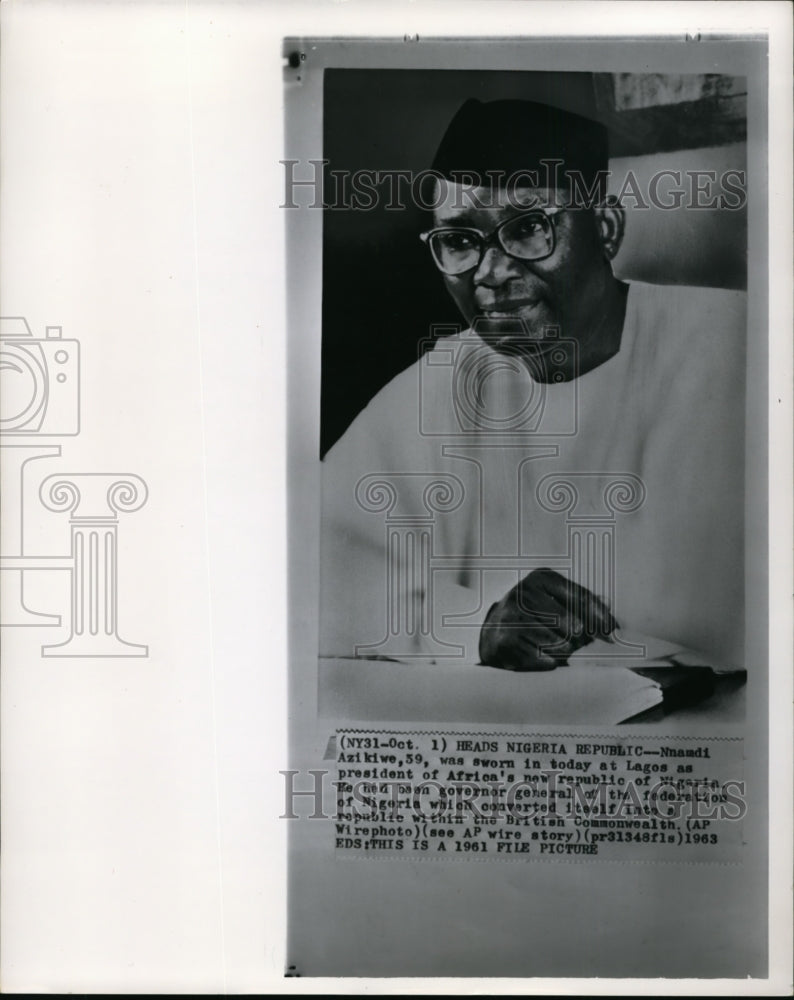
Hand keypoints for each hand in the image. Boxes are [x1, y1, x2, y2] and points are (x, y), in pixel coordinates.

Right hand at [478, 567, 617, 670]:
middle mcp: (523, 593)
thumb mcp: (552, 598)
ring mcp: (512, 617)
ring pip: (560, 644)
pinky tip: (542, 655)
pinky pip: (544, 659)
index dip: (601, 618)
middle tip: (579, 644)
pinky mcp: (505, 640)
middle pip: (572, 624)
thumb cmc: (532, 614)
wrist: (493, 631)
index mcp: (540, 578)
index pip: (580, 598)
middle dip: (582, 639)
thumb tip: (614, 627)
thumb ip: (582, 605)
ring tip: (556, 648)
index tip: (614, 633)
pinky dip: (550, 662)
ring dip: (565, 652)